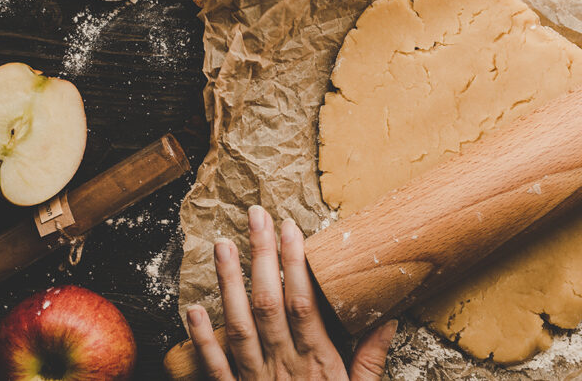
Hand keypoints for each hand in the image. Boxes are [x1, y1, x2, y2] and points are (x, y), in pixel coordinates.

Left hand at [186, 206, 397, 380]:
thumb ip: (373, 359)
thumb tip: (389, 317)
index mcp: (318, 363)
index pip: (304, 302)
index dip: (295, 263)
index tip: (290, 228)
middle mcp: (284, 367)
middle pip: (269, 304)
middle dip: (261, 256)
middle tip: (255, 216)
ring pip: (239, 326)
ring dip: (228, 284)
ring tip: (222, 245)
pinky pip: (214, 368)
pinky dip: (201, 338)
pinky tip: (192, 308)